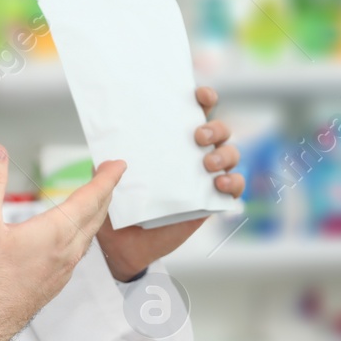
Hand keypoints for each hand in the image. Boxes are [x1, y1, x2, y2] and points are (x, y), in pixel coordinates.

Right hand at [0, 144, 124, 340]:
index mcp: (55, 233)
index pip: (91, 198)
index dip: (107, 178)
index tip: (119, 164)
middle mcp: (67, 251)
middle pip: (96, 215)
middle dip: (105, 190)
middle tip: (109, 174)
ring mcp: (64, 269)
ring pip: (89, 234)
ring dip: (96, 212)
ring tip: (94, 198)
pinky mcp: (56, 281)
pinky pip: (80, 250)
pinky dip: (84, 231)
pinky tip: (74, 233)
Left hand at [97, 86, 244, 281]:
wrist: (122, 245)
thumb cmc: (117, 204)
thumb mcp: (106, 178)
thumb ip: (106, 164)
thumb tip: (110, 154)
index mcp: (170, 141)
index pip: (194, 112)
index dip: (203, 99)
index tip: (200, 95)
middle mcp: (192, 155)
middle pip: (220, 130)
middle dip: (215, 127)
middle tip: (197, 136)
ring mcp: (204, 178)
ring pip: (231, 155)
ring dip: (225, 154)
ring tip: (207, 163)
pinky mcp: (211, 202)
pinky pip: (234, 188)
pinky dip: (233, 182)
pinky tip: (220, 183)